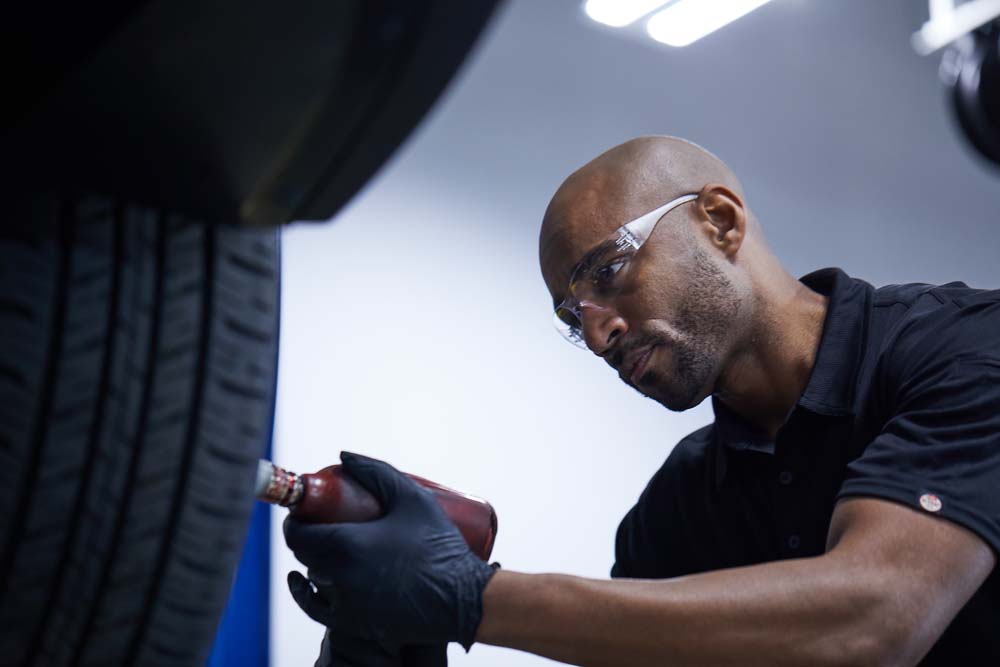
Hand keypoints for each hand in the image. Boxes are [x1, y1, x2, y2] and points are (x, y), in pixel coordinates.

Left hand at [283, 452, 498, 649]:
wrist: (463, 599)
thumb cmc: (439, 546)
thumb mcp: (412, 499)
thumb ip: (376, 472)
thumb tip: (344, 457)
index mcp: (347, 546)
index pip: (297, 534)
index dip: (295, 519)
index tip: (305, 509)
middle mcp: (340, 578)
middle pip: (305, 553)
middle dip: (307, 535)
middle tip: (323, 520)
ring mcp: (346, 605)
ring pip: (314, 578)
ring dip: (314, 559)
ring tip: (330, 544)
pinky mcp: (355, 624)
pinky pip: (318, 609)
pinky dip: (306, 594)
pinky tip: (302, 581)